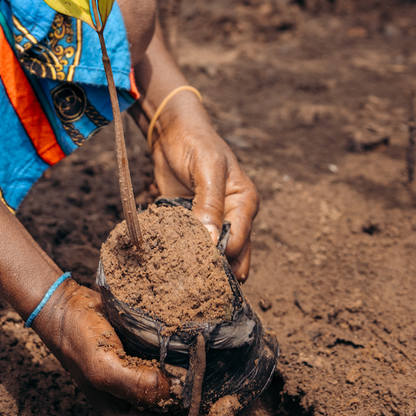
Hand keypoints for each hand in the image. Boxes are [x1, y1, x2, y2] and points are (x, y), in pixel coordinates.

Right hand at [32, 278, 236, 415]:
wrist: (65, 307)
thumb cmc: (79, 339)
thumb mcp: (101, 364)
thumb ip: (133, 383)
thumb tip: (171, 390)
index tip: (234, 410)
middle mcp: (143, 410)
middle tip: (248, 392)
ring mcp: (148, 388)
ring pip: (192, 403)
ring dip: (217, 393)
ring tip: (243, 374)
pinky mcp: (153, 365)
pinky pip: (185, 377)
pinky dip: (205, 370)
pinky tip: (222, 353)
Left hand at [151, 104, 259, 281]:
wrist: (172, 131)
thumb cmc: (195, 142)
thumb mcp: (206, 167)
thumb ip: (209, 202)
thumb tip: (212, 240)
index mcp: (245, 202)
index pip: (238, 240)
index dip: (221, 254)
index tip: (200, 263)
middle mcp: (233, 215)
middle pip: (230, 254)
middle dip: (215, 268)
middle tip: (195, 284)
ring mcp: (211, 220)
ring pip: (210, 253)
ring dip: (198, 263)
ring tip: (182, 276)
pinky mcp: (191, 221)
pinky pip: (189, 243)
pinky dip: (182, 251)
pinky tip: (170, 261)